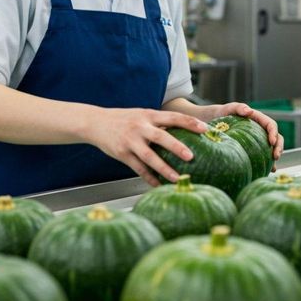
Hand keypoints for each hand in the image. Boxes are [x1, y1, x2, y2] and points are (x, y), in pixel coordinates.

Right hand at [84, 108, 208, 186]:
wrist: (96, 122)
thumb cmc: (124, 119)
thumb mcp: (142, 115)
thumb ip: (159, 123)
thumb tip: (185, 132)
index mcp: (148, 115)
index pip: (173, 117)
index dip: (189, 123)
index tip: (205, 129)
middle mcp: (140, 127)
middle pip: (162, 137)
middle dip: (177, 147)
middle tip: (191, 157)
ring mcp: (130, 141)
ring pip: (149, 156)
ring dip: (164, 169)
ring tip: (177, 178)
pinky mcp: (122, 154)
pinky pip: (138, 168)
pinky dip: (149, 178)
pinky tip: (159, 185)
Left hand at [209, 102, 283, 169]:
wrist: (216, 121)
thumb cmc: (224, 113)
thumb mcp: (230, 108)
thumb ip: (239, 108)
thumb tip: (249, 111)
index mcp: (259, 119)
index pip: (271, 125)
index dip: (274, 133)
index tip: (272, 142)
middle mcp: (261, 129)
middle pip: (276, 138)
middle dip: (278, 147)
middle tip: (276, 156)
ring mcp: (259, 139)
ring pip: (272, 148)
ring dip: (274, 157)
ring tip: (273, 167)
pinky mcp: (255, 147)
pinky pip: (263, 155)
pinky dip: (267, 163)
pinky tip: (267, 171)